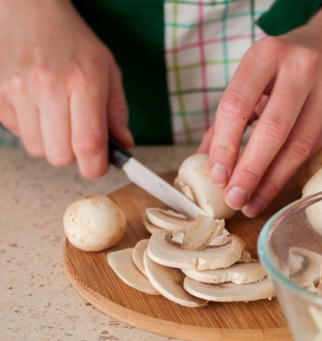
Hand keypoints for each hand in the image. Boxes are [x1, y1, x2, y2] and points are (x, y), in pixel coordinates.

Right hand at [0, 0, 131, 177]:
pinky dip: (31, 129)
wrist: (29, 11)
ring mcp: (17, 90)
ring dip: (52, 142)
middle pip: (60, 156)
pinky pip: (18, 134)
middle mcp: (48, 86)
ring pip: (38, 149)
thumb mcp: (107, 70)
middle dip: (74, 154)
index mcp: (83, 81)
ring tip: (57, 116)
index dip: (95, 165)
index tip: (98, 166)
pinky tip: (38, 107)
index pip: (88, 143)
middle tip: (78, 135)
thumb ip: (117, 111)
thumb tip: (124, 145)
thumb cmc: (73, 42)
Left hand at [198, 21, 321, 216]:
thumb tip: (205, 159)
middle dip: (249, 170)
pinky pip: (312, 150)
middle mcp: (300, 67)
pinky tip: (271, 189)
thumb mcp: (256, 75)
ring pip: (297, 146)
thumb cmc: (287, 67)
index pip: (237, 104)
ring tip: (251, 203)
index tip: (216, 175)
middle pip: (271, 130)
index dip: (224, 145)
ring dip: (270, 181)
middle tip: (233, 198)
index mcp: (266, 54)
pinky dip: (288, 173)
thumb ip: (231, 115)